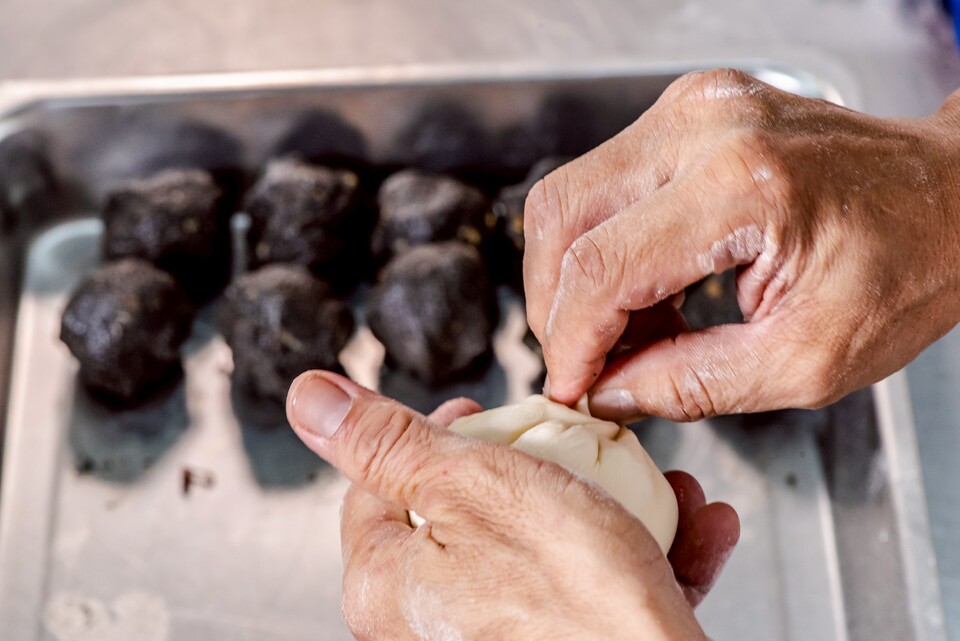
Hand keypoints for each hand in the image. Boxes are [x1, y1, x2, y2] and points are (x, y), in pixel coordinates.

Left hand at [286, 371, 737, 640]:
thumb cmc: (575, 602)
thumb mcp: (473, 485)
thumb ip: (386, 441)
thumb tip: (309, 397)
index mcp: (390, 583)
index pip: (381, 485)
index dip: (430, 436)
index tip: (474, 414)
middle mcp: (436, 620)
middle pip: (473, 508)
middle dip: (539, 462)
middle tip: (571, 442)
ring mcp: (504, 636)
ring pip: (551, 542)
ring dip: (612, 502)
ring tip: (658, 482)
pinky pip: (600, 585)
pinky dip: (647, 550)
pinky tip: (693, 526)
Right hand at [524, 68, 959, 420]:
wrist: (952, 195)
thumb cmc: (909, 268)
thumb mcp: (808, 361)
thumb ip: (692, 383)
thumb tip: (608, 390)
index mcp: (743, 187)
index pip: (601, 267)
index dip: (569, 342)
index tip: (572, 388)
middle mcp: (704, 128)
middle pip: (560, 215)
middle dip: (555, 306)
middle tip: (588, 363)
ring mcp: (692, 109)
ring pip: (568, 195)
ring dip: (576, 277)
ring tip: (632, 330)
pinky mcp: (687, 113)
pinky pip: (604, 182)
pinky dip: (604, 247)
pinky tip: (650, 291)